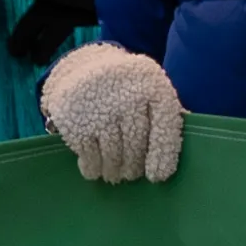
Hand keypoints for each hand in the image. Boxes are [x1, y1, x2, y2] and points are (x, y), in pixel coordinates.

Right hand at [44, 39, 185, 184]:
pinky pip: (90, 154)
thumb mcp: (150, 92)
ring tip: (114, 174)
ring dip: (114, 170)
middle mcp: (127, 91)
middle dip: (134, 166)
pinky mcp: (74, 119)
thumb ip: (165, 119)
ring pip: (113, 153)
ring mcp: (99, 105)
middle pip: (136, 144)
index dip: (162, 153)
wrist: (82, 69)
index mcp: (153, 84)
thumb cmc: (126, 90)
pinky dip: (93, 167)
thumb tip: (170, 162)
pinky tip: (95, 170)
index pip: (164, 124)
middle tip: (131, 174)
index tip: (157, 177)